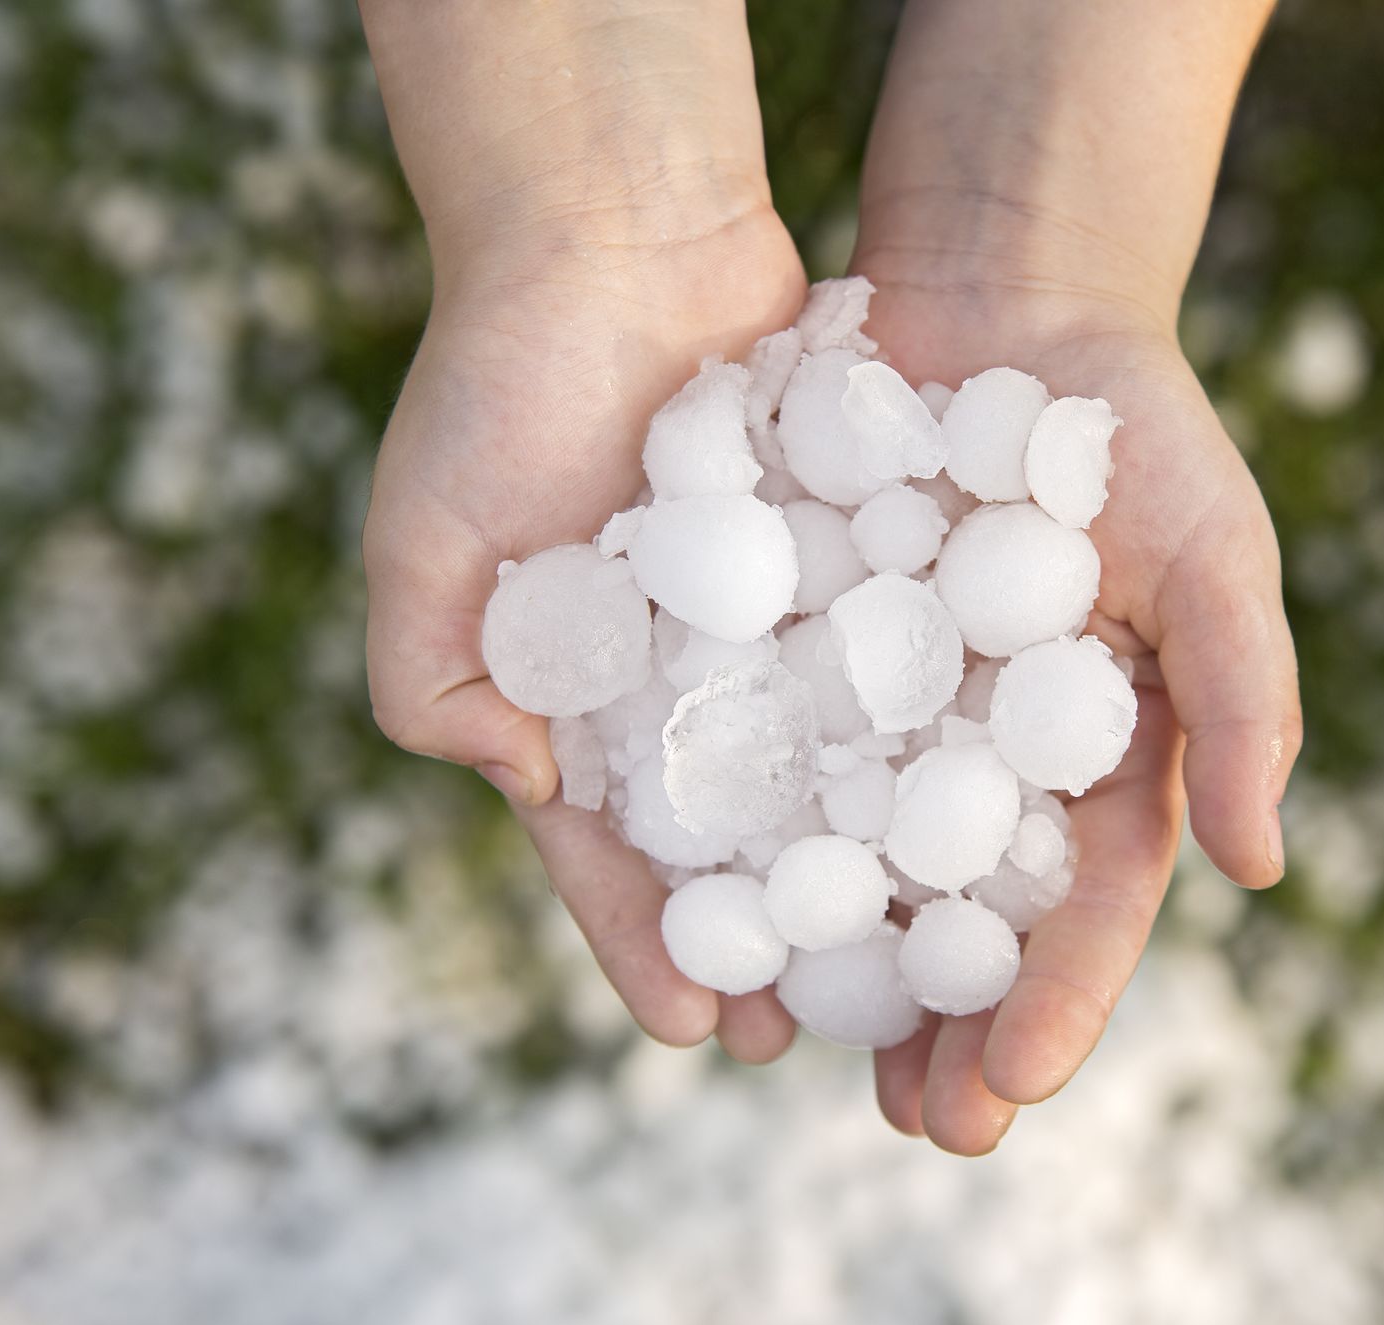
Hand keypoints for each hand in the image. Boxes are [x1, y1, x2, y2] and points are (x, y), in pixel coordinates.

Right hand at [360, 0, 809, 1058]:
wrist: (613, 235)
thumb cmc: (496, 388)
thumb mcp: (423, 546)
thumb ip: (433, 684)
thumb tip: (520, 789)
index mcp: (570, 697)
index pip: (607, 852)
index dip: (642, 940)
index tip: (689, 1026)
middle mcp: (675, 678)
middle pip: (726, 839)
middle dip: (763, 936)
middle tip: (814, 1032)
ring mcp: (763, 623)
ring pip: (817, 771)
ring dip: (852, 864)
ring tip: (904, 953)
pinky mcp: (840, 561)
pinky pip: (879, 664)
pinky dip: (911, 735)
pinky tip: (960, 807)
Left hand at [849, 0, 1291, 1152]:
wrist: (997, 300)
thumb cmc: (1130, 427)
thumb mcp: (1213, 553)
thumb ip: (1245, 702)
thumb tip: (1255, 874)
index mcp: (1100, 755)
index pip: (1089, 906)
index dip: (1058, 1001)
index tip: (1011, 1086)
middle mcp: (990, 756)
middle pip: (968, 920)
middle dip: (945, 1029)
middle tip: (916, 1127)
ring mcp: (892, 712)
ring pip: (860, 867)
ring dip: (836, 971)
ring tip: (800, 1059)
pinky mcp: (800, 654)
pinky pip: (769, 758)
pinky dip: (746, 839)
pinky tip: (712, 910)